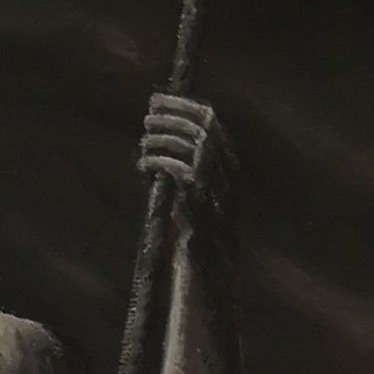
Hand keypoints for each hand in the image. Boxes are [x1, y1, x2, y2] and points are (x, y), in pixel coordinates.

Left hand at [138, 93, 233, 239]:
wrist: (206, 274)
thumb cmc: (192, 228)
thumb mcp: (189, 188)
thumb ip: (182, 159)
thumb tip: (156, 124)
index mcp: (227, 167)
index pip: (211, 120)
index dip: (182, 105)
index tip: (156, 99)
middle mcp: (228, 177)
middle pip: (203, 131)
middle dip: (171, 119)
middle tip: (147, 120)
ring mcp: (219, 194)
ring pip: (195, 150)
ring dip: (164, 140)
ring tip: (144, 142)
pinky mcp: (204, 211)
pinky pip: (184, 175)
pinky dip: (162, 162)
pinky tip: (144, 165)